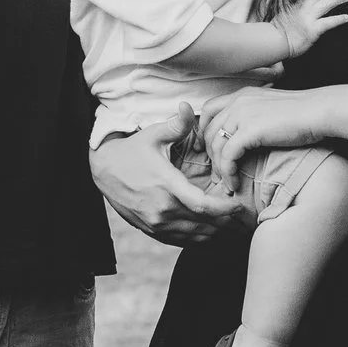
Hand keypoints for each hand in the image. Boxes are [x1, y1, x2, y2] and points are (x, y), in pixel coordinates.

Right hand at [90, 108, 245, 245]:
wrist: (103, 172)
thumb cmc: (131, 151)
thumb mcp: (152, 135)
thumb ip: (175, 125)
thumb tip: (187, 106)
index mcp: (166, 185)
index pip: (202, 205)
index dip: (224, 209)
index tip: (238, 204)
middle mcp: (162, 209)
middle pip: (203, 224)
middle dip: (226, 223)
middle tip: (243, 219)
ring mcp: (156, 223)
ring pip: (194, 236)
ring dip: (216, 234)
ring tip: (233, 228)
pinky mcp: (151, 230)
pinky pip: (181, 241)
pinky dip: (199, 239)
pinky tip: (212, 233)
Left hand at [196, 86, 331, 182]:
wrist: (319, 112)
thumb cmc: (303, 114)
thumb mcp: (272, 108)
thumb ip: (255, 115)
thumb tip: (249, 134)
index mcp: (242, 95)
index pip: (209, 110)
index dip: (203, 130)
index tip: (207, 149)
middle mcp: (237, 101)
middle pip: (208, 130)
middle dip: (209, 154)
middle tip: (217, 173)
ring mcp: (241, 114)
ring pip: (215, 145)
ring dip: (219, 168)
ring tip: (227, 183)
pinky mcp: (249, 131)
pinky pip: (228, 156)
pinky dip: (228, 172)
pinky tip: (235, 184)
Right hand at [271, 0, 347, 58]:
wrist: (273, 41)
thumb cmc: (278, 30)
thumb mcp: (286, 13)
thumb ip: (296, 7)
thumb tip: (302, 3)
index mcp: (299, 3)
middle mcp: (304, 8)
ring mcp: (308, 18)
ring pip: (327, 3)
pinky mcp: (312, 29)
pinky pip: (327, 22)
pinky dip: (337, 19)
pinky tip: (346, 17)